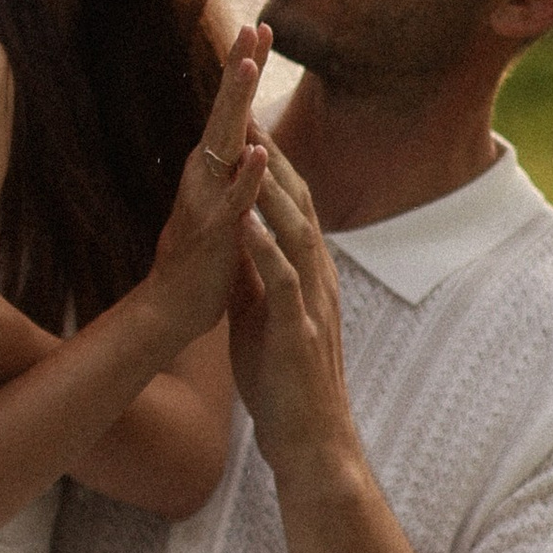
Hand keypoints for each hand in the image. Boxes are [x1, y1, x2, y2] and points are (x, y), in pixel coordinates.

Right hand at [146, 27, 271, 333]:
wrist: (172, 310)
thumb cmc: (202, 260)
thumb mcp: (223, 207)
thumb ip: (234, 177)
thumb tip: (248, 145)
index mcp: (212, 170)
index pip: (232, 111)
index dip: (245, 70)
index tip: (261, 28)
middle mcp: (205, 176)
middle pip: (225, 113)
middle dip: (240, 68)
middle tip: (254, 25)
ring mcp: (207, 201)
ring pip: (224, 145)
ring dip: (235, 105)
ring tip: (248, 65)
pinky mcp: (214, 233)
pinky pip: (233, 200)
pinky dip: (245, 176)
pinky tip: (257, 151)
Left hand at [229, 139, 360, 479]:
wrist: (309, 439)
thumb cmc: (283, 381)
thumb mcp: (262, 316)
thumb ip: (253, 277)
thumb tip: (235, 242)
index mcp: (307, 272)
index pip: (292, 205)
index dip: (271, 164)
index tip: (247, 124)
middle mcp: (318, 277)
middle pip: (300, 205)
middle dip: (274, 160)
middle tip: (250, 113)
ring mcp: (313, 302)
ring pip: (297, 233)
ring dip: (272, 192)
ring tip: (249, 153)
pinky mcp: (301, 329)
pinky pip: (284, 281)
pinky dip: (266, 248)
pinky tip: (247, 223)